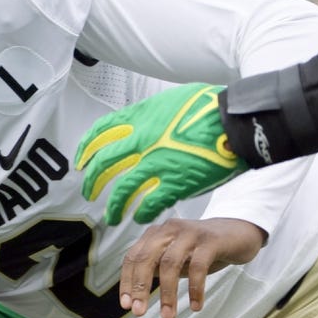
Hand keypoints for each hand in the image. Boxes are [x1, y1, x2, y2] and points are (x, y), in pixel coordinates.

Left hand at [75, 84, 245, 224]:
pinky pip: (151, 204)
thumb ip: (148, 114)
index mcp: (139, 119)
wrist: (235, 120)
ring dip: (115, 206)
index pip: (100, 134)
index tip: (82, 161)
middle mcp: (142, 142)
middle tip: (89, 192)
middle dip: (93, 181)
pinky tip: (141, 217)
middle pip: (104, 165)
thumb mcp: (169, 100)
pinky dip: (143, 213)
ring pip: (123, 190)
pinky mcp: (176, 183)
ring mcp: (157, 164)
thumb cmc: (208, 106)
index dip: (86, 150)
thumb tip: (135, 122)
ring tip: (113, 216)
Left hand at [120, 217, 265, 317]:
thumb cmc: (201, 251)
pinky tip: (196, 307)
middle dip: (140, 287)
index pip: (133, 257)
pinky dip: (195, 289)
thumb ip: (156, 269)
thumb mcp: (175, 259)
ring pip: (170, 263)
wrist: (238, 233)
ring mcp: (189, 233)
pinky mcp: (210, 240)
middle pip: (146, 258)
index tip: (126, 305)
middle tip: (139, 313)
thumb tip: (134, 293)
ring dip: (167, 293)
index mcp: (156, 234)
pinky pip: (198, 267)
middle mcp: (169, 230)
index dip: (127, 281)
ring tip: (168, 316)